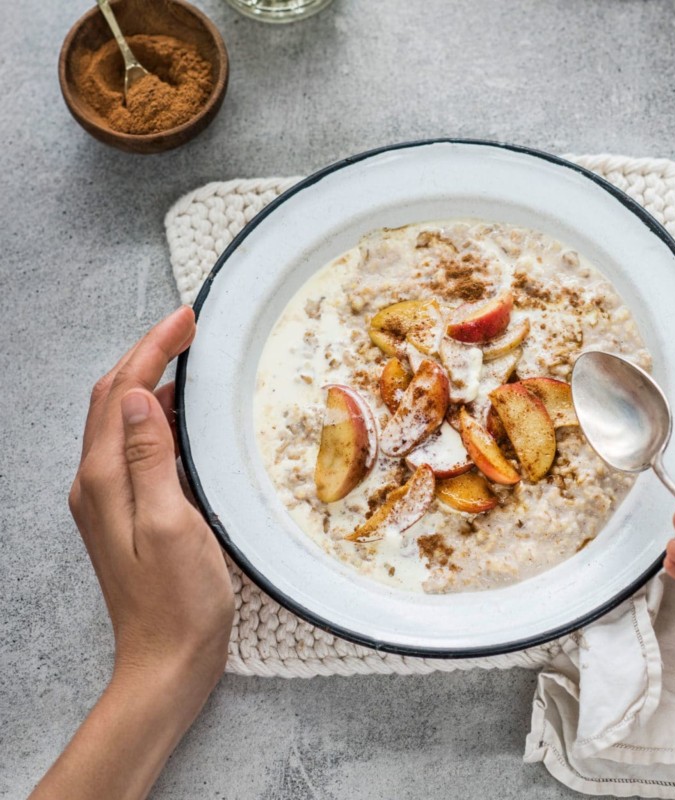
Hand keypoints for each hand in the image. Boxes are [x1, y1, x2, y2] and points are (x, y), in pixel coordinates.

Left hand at [69, 304, 232, 688]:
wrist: (166, 660)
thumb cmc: (178, 601)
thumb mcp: (171, 526)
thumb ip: (149, 460)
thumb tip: (136, 397)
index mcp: (105, 481)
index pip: (119, 392)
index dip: (151, 349)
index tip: (185, 319)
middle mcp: (97, 483)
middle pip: (112, 398)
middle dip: (146, 354)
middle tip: (186, 326)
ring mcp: (109, 498)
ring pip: (120, 419)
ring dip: (148, 379)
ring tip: (185, 355)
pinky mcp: (127, 511)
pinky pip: (135, 446)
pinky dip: (155, 415)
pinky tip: (180, 414)